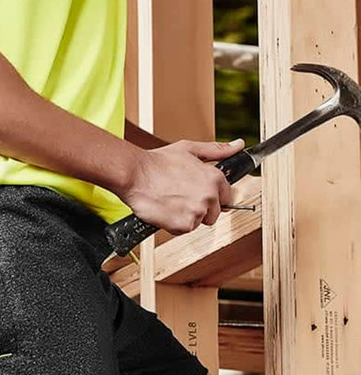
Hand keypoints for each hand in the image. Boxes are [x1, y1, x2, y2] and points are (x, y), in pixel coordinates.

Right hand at [117, 138, 244, 234]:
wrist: (134, 174)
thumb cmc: (157, 161)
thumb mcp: (189, 149)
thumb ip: (217, 150)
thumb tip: (238, 145)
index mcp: (214, 177)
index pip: (227, 196)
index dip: (213, 195)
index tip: (199, 192)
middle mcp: (209, 195)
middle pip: (215, 213)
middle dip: (201, 208)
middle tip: (181, 195)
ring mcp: (198, 212)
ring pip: (199, 221)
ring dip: (187, 215)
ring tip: (171, 200)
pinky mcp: (184, 225)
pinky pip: (185, 229)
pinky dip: (175, 223)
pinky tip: (165, 208)